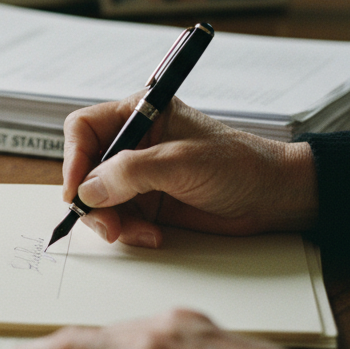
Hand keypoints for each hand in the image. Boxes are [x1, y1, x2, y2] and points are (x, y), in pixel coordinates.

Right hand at [64, 96, 317, 247]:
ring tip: (137, 233)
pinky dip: (129, 231)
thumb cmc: (240, 164)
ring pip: (99, 199)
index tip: (77, 190)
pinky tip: (153, 235)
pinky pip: (119, 218)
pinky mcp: (149, 202)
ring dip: (111, 220)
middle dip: (91, 199)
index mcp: (139, 113)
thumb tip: (88, 189)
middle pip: (85, 169)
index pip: (84, 129)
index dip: (73, 158)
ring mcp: (139, 174)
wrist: (276, 197)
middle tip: (106, 224)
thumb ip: (130, 172)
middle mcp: (134, 142)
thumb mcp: (181, 163)